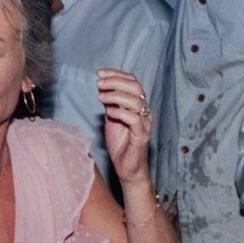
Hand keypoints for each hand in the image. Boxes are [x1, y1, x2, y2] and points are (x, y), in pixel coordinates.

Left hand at [98, 68, 152, 186]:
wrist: (126, 168)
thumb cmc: (120, 144)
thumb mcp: (111, 118)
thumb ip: (110, 103)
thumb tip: (102, 86)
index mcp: (138, 105)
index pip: (132, 82)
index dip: (116, 74)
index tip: (100, 74)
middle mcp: (144, 112)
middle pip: (135, 87)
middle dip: (115, 82)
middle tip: (99, 84)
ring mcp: (144, 123)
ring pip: (136, 101)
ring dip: (115, 96)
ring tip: (100, 98)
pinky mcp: (141, 136)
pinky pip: (134, 119)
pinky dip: (121, 112)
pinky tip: (109, 112)